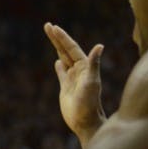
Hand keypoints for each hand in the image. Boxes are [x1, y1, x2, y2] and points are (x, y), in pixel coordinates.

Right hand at [44, 22, 104, 138]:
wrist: (85, 122)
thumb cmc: (90, 103)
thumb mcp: (91, 82)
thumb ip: (94, 64)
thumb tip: (100, 45)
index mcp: (84, 67)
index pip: (72, 48)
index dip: (63, 38)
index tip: (53, 27)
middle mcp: (79, 71)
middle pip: (66, 50)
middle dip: (57, 38)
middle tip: (47, 25)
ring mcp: (73, 79)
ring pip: (63, 59)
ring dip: (57, 48)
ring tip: (51, 36)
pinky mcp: (67, 89)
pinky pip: (62, 74)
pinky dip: (59, 67)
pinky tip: (57, 62)